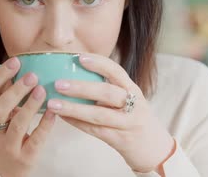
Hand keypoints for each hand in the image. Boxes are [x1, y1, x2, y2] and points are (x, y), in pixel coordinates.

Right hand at [0, 57, 55, 176]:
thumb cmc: (1, 138)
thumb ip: (5, 95)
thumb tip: (17, 66)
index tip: (15, 61)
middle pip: (0, 108)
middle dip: (15, 91)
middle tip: (32, 75)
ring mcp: (9, 146)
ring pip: (17, 124)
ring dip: (30, 106)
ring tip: (42, 90)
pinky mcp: (24, 158)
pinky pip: (35, 140)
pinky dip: (44, 125)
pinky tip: (53, 112)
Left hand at [46, 53, 174, 173]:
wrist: (155, 149)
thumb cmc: (135, 118)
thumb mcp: (129, 99)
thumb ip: (110, 88)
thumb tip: (76, 72)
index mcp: (133, 90)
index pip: (117, 71)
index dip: (99, 63)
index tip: (79, 57)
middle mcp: (133, 105)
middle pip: (107, 93)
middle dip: (81, 87)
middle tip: (59, 83)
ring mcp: (127, 123)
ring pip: (98, 114)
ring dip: (74, 108)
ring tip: (53, 104)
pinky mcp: (120, 140)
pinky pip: (95, 130)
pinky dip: (77, 123)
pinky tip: (62, 117)